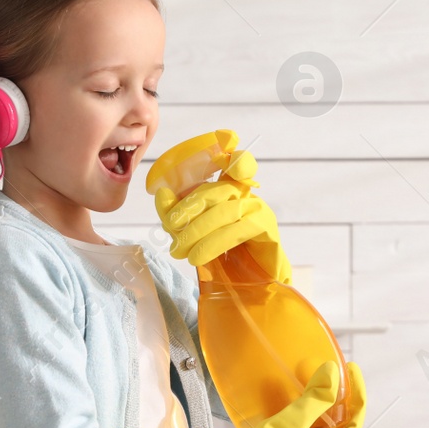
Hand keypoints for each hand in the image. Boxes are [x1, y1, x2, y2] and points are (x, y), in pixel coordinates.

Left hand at [153, 148, 292, 283]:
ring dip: (197, 231)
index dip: (229, 152)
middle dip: (189, 207)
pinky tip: (198, 257)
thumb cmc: (222, 257)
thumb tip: (161, 195)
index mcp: (228, 189)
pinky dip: (214, 243)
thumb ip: (176, 214)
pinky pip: (239, 229)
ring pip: (226, 211)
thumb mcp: (192, 233)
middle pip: (216, 191)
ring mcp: (259, 210)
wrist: (249, 288)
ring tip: (179, 251)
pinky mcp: (267, 230)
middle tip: (171, 226)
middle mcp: (246, 195)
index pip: (233, 161)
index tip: (226, 139)